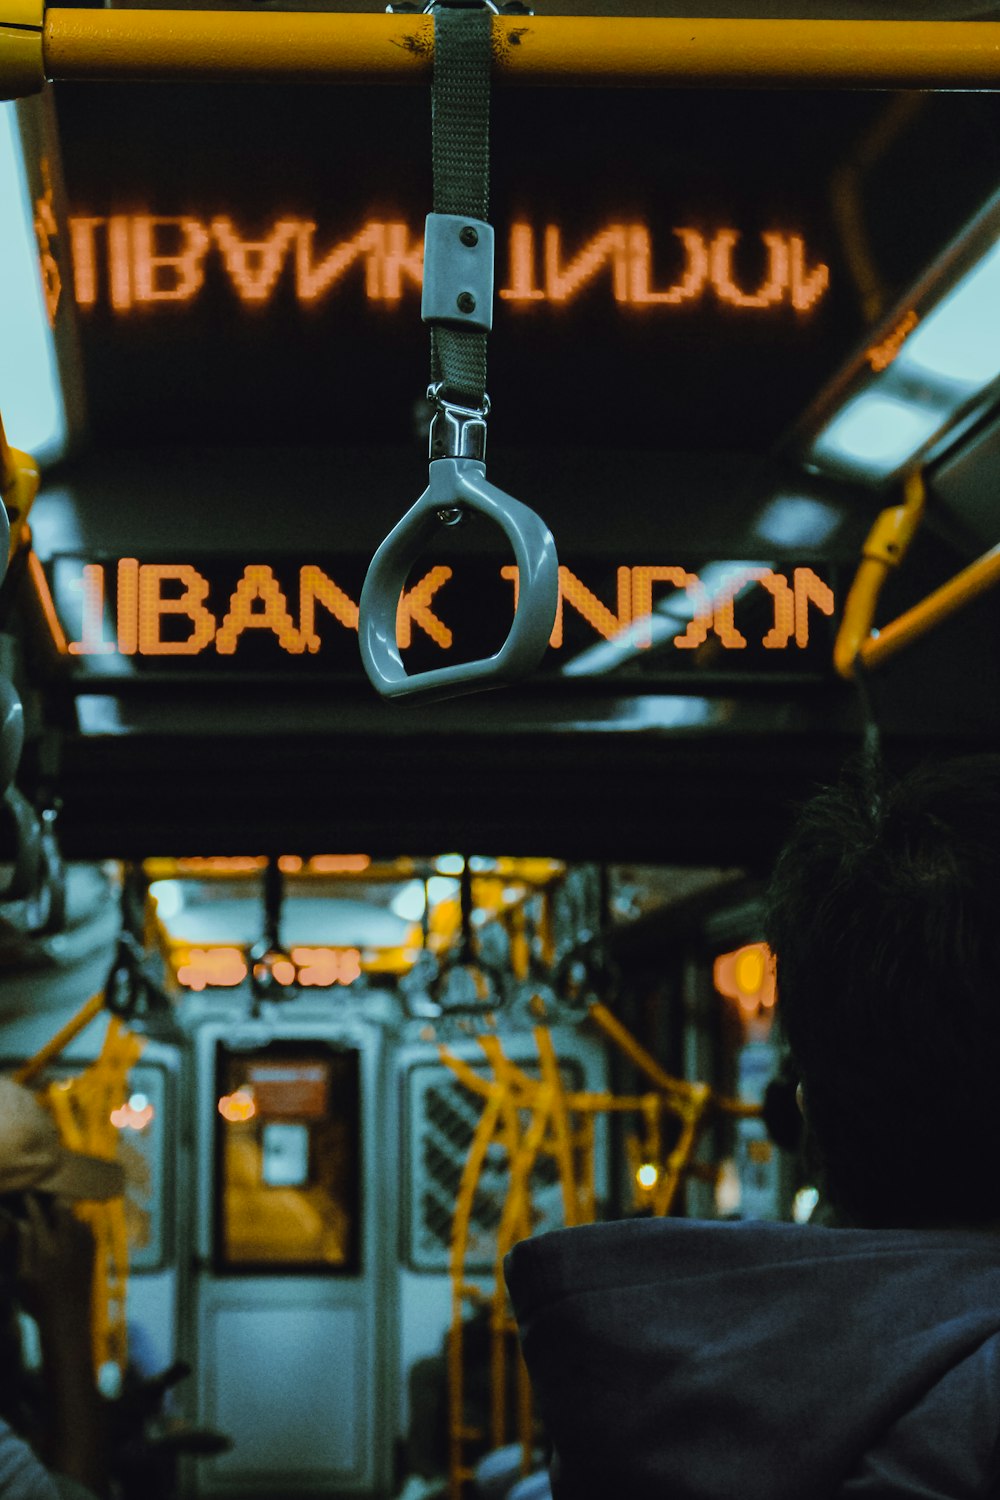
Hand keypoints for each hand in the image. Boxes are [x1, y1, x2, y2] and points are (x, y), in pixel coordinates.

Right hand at [15, 1194, 94, 1335]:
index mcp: (47, 1247)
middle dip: (52, 1202)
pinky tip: (70, 1230)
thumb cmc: (39, 1300)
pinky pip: (87, 1226)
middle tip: (43, 1203)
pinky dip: (78, 1223)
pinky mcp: (94, 1251)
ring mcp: (84, 1245)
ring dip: (65, 1212)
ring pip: (76, 1215)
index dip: (31, 1203)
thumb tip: (22, 1222)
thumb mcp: (23, 1276)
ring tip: (55, 1214)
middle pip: (62, 1207)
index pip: (38, 1215)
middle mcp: (68, 1241)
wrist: (68, 1319)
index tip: (26, 1194)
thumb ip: (24, 1246)